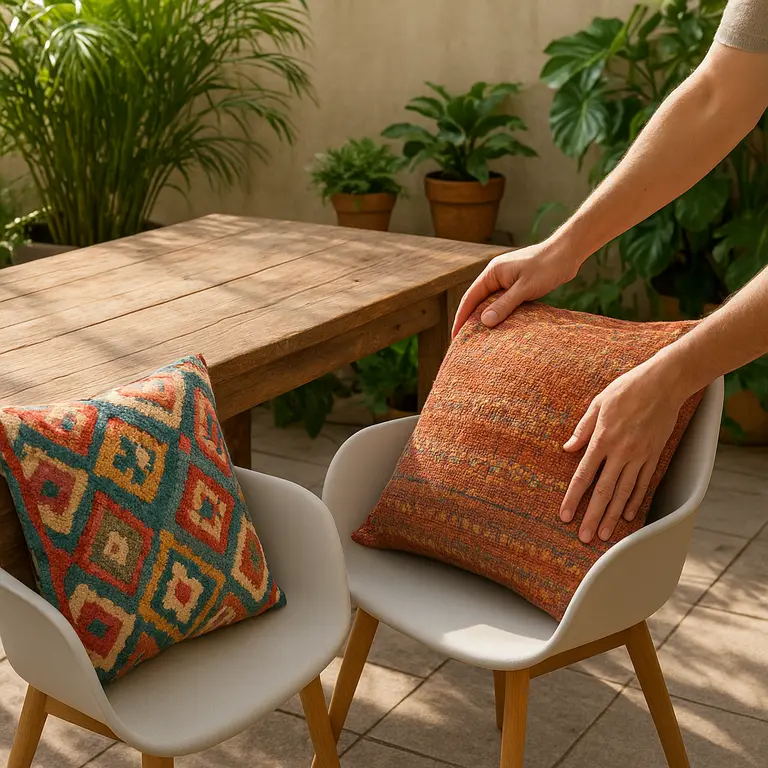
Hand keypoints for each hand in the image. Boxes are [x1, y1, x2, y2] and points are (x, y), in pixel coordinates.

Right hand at [452, 242, 579, 337]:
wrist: (568, 253)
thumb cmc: (547, 266)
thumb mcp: (524, 288)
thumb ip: (504, 305)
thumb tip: (484, 322)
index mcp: (491, 273)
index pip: (469, 299)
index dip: (460, 318)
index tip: (455, 337)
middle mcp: (496, 276)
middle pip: (477, 302)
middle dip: (471, 322)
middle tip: (465, 343)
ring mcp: (507, 281)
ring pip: (491, 304)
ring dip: (486, 320)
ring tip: (481, 340)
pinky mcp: (518, 286)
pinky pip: (504, 303)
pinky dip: (501, 315)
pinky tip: (501, 329)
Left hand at [560, 358, 687, 543]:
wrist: (664, 383)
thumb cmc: (627, 389)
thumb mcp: (598, 403)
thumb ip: (583, 429)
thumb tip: (568, 449)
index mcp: (603, 439)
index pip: (583, 476)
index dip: (573, 498)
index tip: (565, 516)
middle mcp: (621, 452)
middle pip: (604, 491)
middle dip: (592, 516)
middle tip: (584, 537)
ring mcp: (640, 456)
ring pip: (624, 493)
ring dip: (612, 516)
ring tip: (603, 535)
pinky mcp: (655, 455)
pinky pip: (644, 483)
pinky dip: (635, 501)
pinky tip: (626, 516)